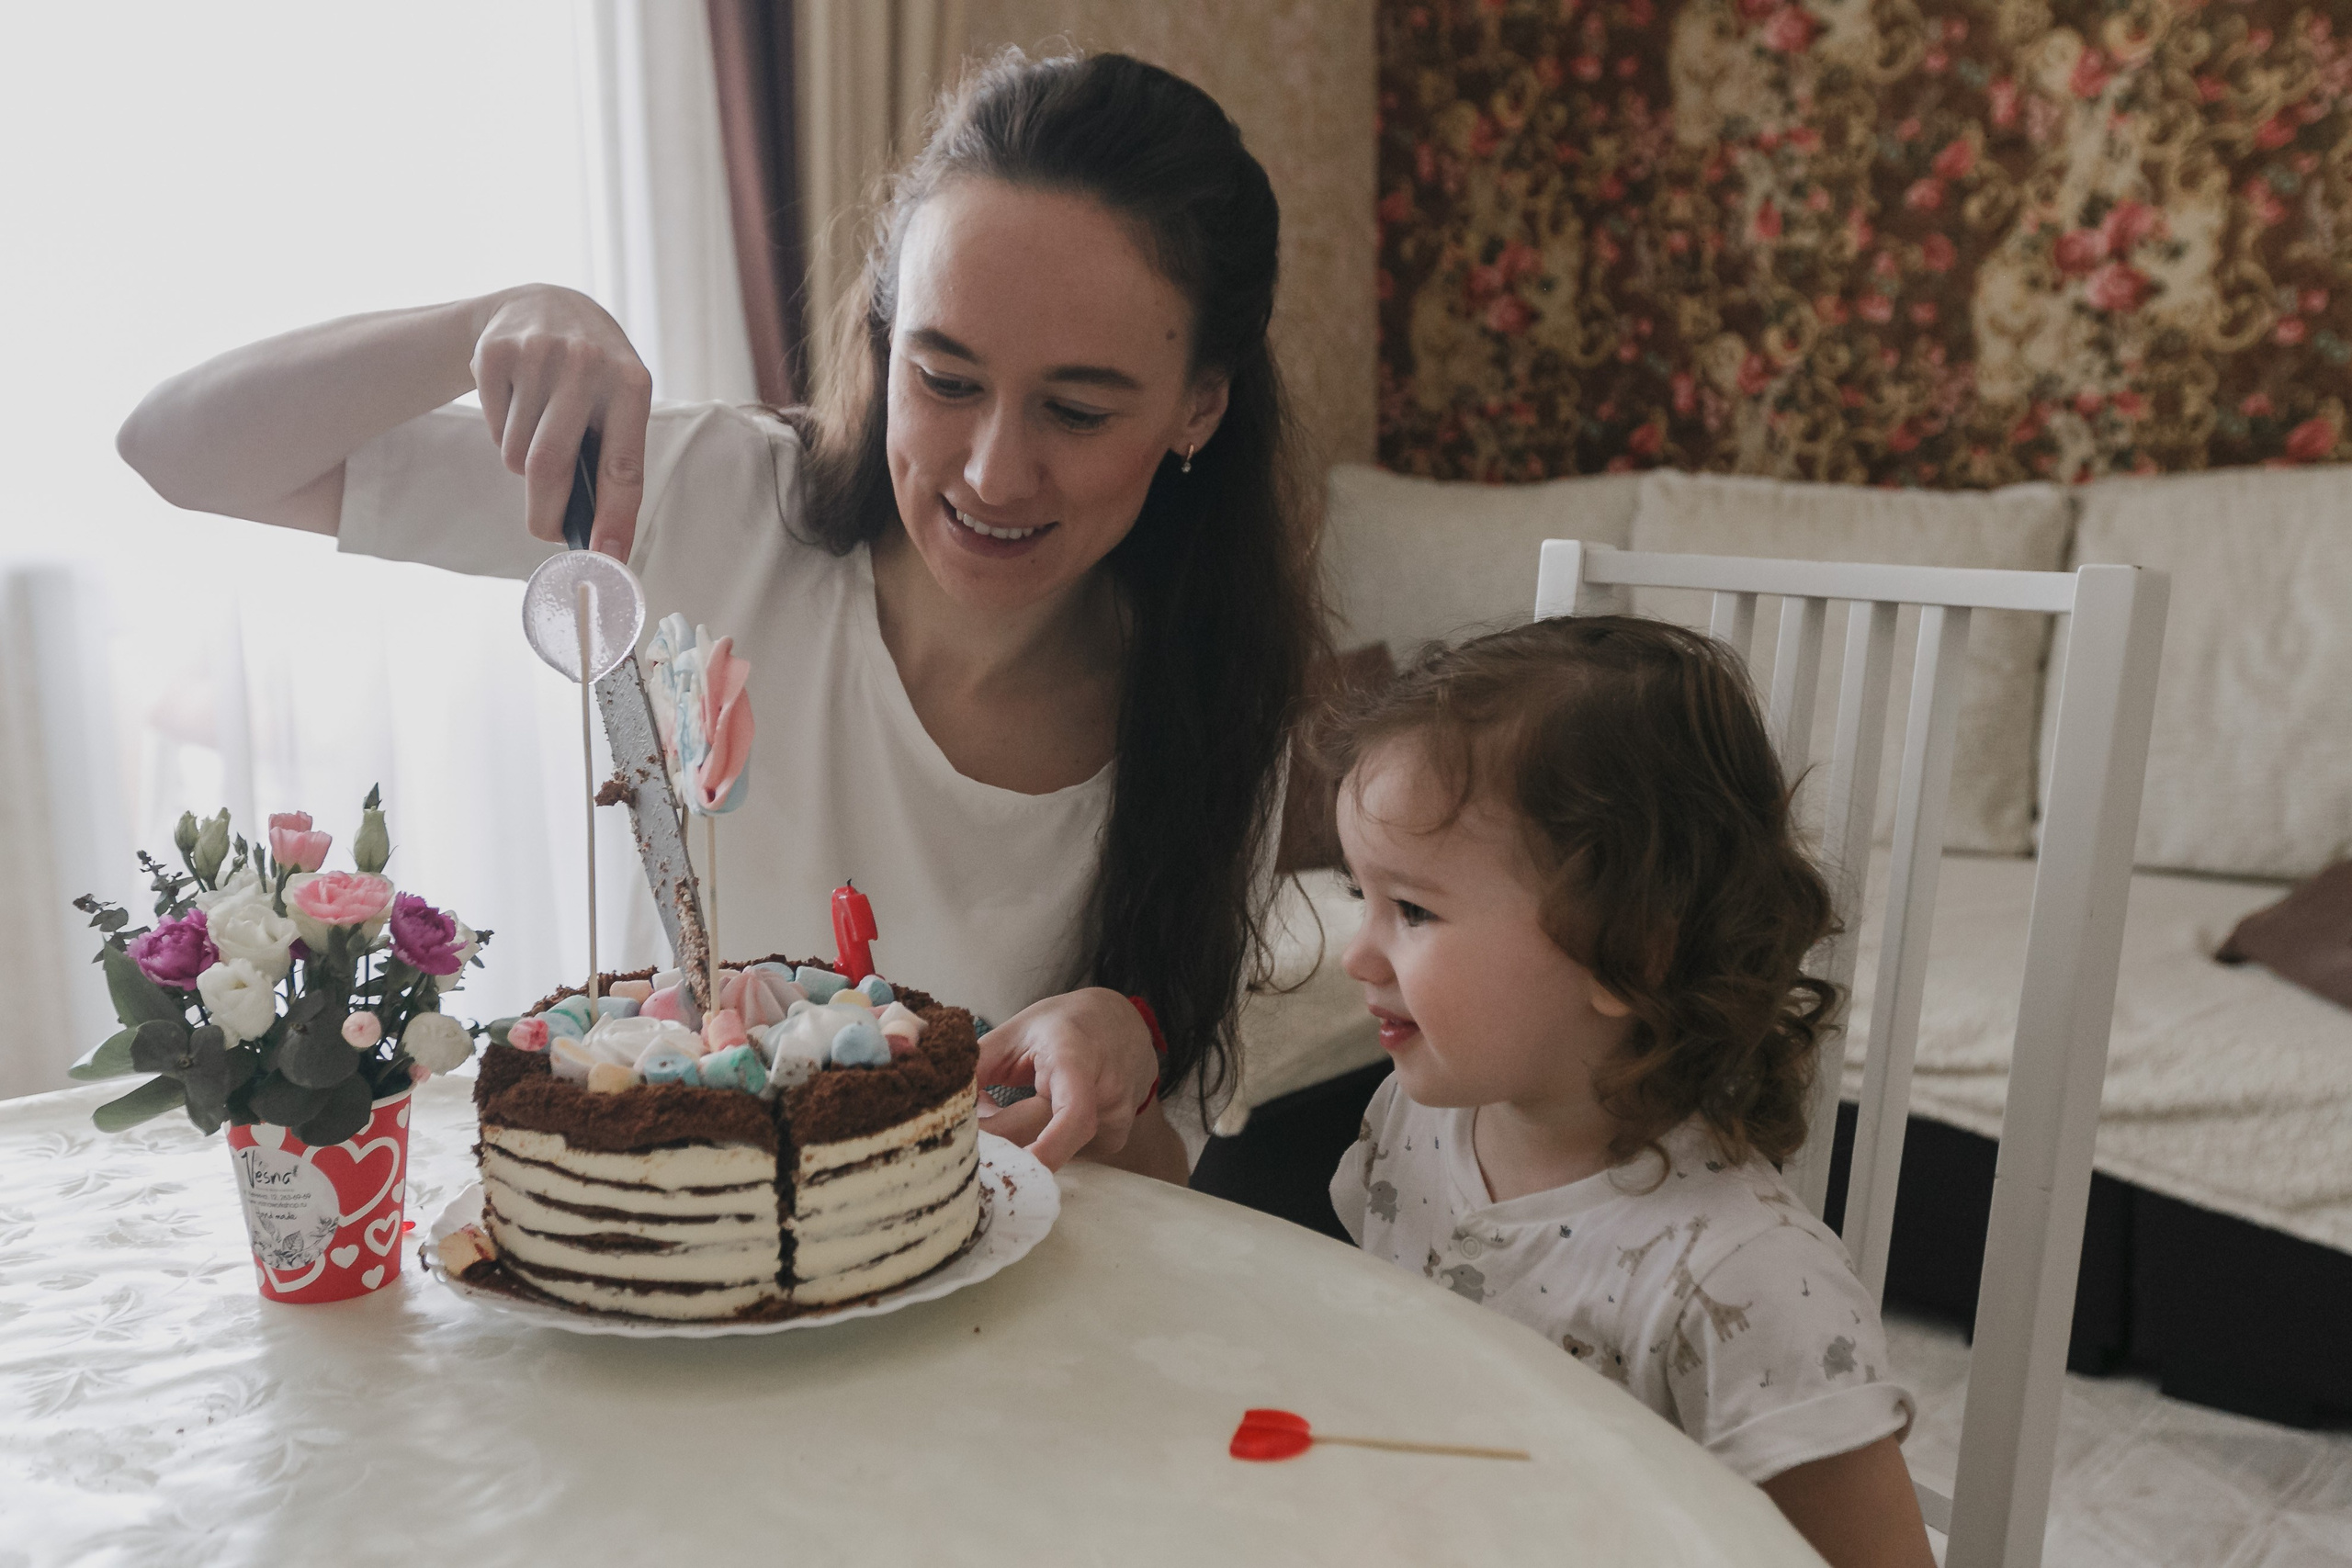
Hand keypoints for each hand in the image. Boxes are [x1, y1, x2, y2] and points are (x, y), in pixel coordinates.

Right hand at [468, 285, 652, 558]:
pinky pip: (494, 428)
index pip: (622, 466)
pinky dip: (503, 434)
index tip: (606, 557)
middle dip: (546, 514)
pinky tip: (518, 402)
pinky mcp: (495, 353)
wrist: (543, 303)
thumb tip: (600, 537)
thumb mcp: (618, 398)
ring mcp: (537, 354)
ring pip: (517, 454)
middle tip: (546, 531)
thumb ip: (612, 456)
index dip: (614, 517)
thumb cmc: (592, 372)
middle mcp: (586, 364)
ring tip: (539, 430)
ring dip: (524, 465)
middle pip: (550, 467)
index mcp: (631, 383)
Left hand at [972, 987, 1159, 1170]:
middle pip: (1048, 1140)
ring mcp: (1116, 1120)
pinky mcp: (1114, 1140)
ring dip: (1017, 1145)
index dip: (1045, 1150)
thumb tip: (945, 1108)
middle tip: (961, 1140)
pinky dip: (1038, 1145)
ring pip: (1054, 1152)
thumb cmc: (1062, 1024)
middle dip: (1000, 1147)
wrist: (1121, 1024)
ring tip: (996, 1113)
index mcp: (1077, 1058)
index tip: (1003, 1169)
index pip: (1072, 1114)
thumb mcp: (1015, 1032)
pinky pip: (1066, 1154)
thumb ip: (978, 1067)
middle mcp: (1106, 1093)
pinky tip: (1027, 1120)